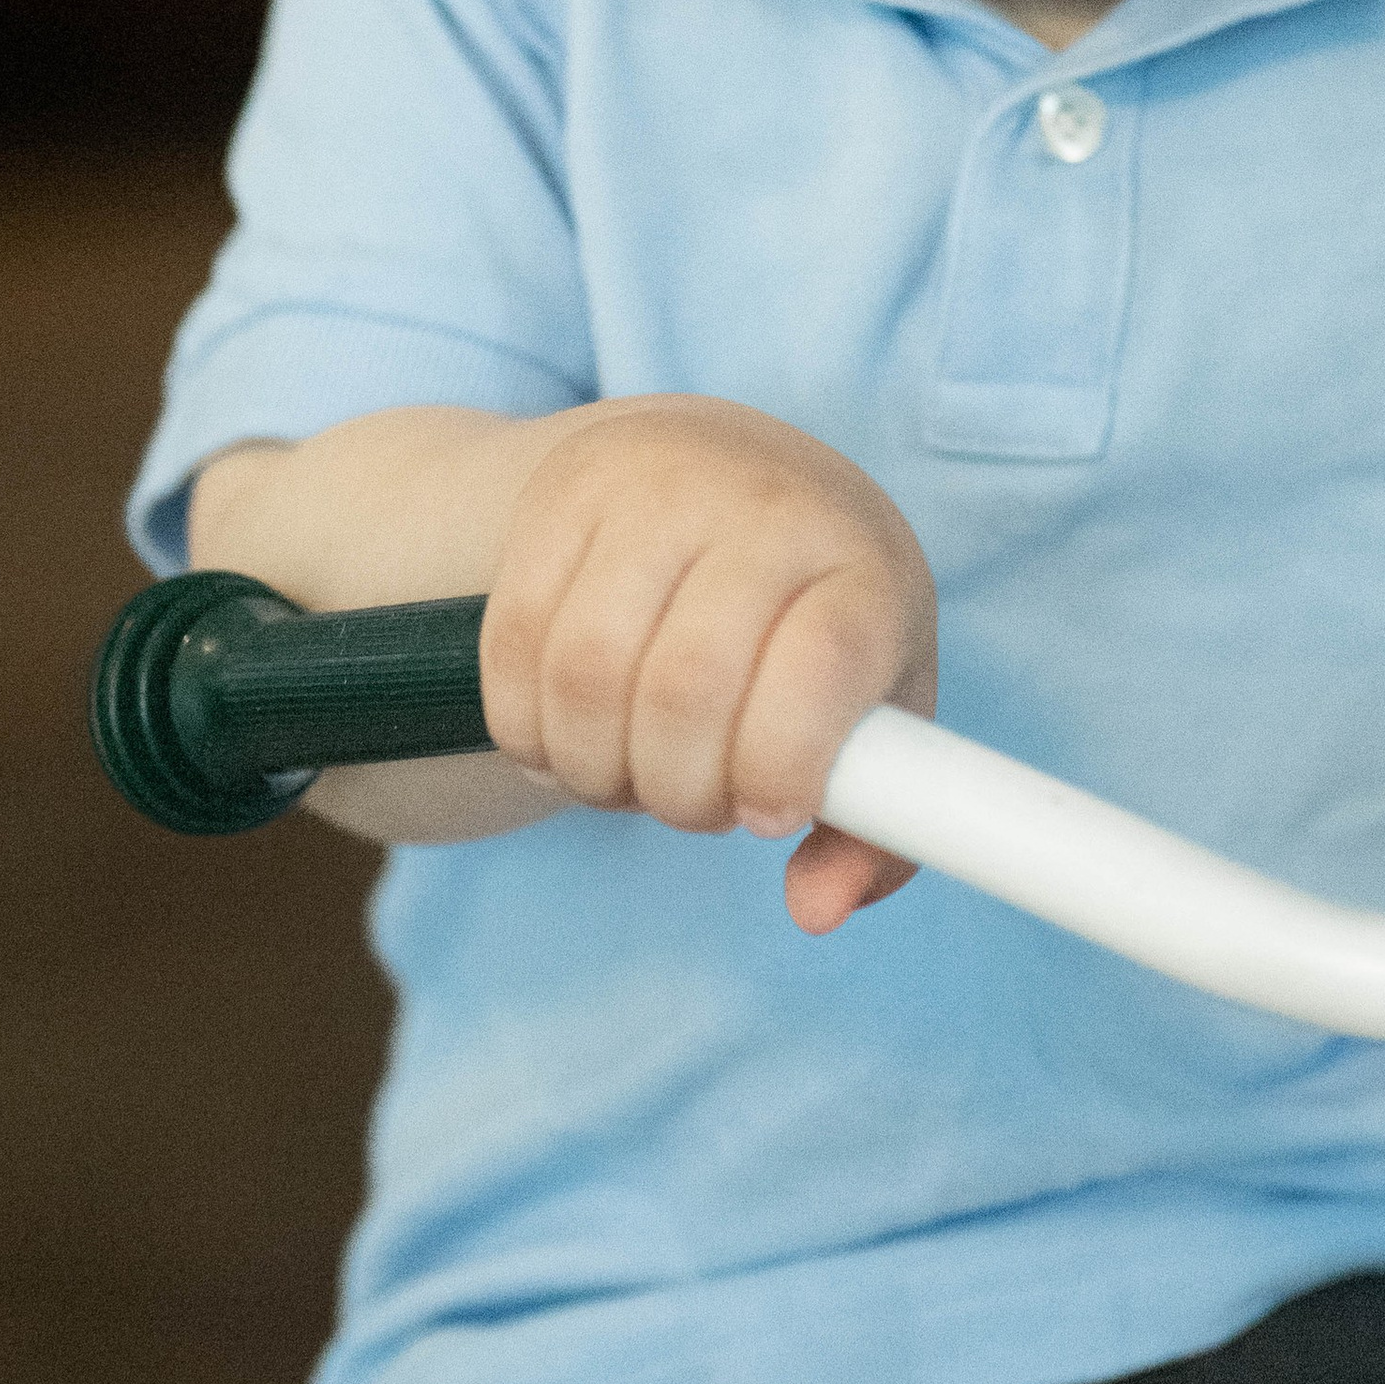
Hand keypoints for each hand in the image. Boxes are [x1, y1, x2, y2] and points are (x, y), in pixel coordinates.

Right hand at [478, 397, 937, 931]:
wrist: (727, 472)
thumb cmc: (813, 621)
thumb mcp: (872, 710)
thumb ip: (869, 831)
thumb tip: (818, 911)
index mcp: (858, 563)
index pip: (818, 665)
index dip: (781, 763)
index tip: (765, 813)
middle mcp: (758, 505)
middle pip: (685, 689)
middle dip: (678, 792)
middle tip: (694, 801)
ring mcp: (651, 488)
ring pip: (585, 675)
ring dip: (596, 768)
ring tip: (633, 770)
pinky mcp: (560, 496)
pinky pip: (512, 647)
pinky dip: (529, 729)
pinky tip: (571, 734)